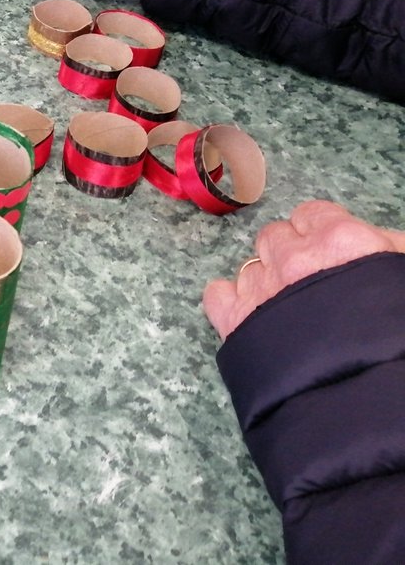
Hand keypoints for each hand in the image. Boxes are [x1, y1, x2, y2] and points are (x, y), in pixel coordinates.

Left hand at [202, 200, 404, 339]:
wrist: (366, 388)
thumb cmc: (393, 332)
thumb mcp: (400, 275)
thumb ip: (385, 247)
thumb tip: (374, 239)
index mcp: (340, 239)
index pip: (311, 215)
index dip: (316, 233)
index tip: (324, 251)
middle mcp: (293, 256)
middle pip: (274, 238)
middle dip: (287, 255)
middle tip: (307, 281)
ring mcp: (260, 287)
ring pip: (249, 266)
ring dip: (264, 282)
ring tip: (286, 308)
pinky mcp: (235, 319)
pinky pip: (216, 294)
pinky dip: (229, 302)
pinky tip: (248, 314)